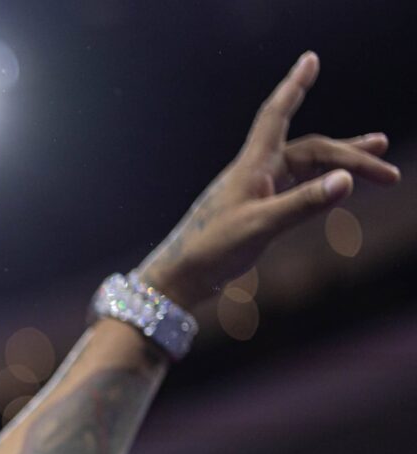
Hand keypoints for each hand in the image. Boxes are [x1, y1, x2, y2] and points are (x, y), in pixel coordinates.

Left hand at [135, 52, 399, 311]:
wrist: (180, 276)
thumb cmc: (212, 249)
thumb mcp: (261, 226)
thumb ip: (303, 204)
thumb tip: (346, 180)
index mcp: (252, 166)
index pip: (277, 115)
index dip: (294, 86)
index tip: (310, 59)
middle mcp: (256, 171)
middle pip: (311, 149)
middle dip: (351, 154)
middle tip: (389, 172)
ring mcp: (257, 189)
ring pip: (307, 166)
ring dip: (342, 162)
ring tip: (377, 155)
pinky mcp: (257, 207)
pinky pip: (297, 186)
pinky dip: (322, 183)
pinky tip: (338, 186)